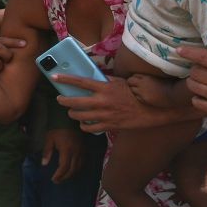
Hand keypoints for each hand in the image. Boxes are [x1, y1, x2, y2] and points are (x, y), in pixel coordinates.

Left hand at [42, 128, 83, 182]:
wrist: (69, 120)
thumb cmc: (57, 129)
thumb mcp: (49, 139)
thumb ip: (47, 152)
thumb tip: (44, 164)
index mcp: (66, 149)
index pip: (64, 167)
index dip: (59, 175)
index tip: (53, 179)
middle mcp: (76, 152)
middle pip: (72, 169)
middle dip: (64, 177)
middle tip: (57, 180)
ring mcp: (81, 151)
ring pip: (78, 167)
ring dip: (71, 174)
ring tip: (63, 177)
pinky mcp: (84, 149)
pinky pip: (83, 162)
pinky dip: (77, 169)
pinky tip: (72, 170)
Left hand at [53, 74, 193, 132]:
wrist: (151, 110)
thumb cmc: (136, 93)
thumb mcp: (121, 82)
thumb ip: (106, 80)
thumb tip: (94, 77)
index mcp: (105, 87)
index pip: (80, 82)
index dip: (65, 79)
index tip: (54, 77)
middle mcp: (102, 101)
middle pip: (75, 102)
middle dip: (64, 101)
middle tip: (60, 99)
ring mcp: (104, 115)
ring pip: (79, 117)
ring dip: (72, 114)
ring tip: (71, 112)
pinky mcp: (109, 125)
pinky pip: (90, 128)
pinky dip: (84, 126)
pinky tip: (83, 123)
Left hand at [181, 38, 206, 132]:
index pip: (203, 57)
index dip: (188, 52)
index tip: (180, 50)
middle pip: (195, 73)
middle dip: (194, 69)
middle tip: (199, 68)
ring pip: (194, 88)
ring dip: (194, 83)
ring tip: (200, 81)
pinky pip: (199, 104)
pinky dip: (198, 98)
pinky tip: (205, 96)